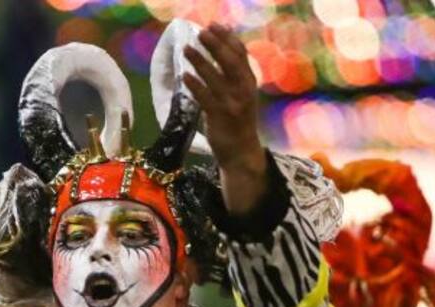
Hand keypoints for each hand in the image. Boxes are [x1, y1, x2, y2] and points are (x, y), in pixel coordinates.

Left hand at [181, 23, 267, 214]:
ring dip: (200, 61)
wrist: (241, 152)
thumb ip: (234, 75)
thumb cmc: (238, 121)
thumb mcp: (242, 95)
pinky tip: (185, 75)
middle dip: (215, 45)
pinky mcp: (218, 117)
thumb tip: (221, 50)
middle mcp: (243, 91)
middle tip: (201, 32)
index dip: (227, 38)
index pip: (241, 54)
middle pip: (230, 62)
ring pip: (215, 78)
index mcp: (249, 83)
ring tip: (187, 48)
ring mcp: (231, 104)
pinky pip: (205, 97)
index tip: (215, 25)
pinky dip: (195, 85)